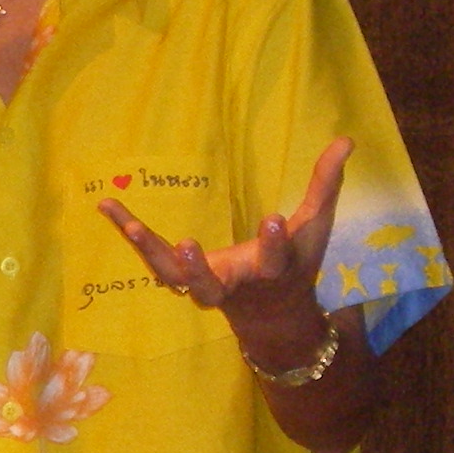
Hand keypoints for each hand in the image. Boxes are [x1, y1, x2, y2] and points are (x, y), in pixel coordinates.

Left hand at [97, 137, 352, 365]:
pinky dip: (129, 232)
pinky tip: (106, 204)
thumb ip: (326, 183)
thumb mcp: (316, 224)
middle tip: (188, 247)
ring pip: (172, 277)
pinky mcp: (181, 276)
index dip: (274, 242)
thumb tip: (346, 139)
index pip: (274, 259)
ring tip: (127, 225)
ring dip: (150, 253)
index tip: (274, 219)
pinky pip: (150, 257)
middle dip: (199, 271)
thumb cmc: (296, 261)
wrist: (272, 313)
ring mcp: (202, 285)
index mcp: (270, 271)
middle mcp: (233, 284)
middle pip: (210, 288)